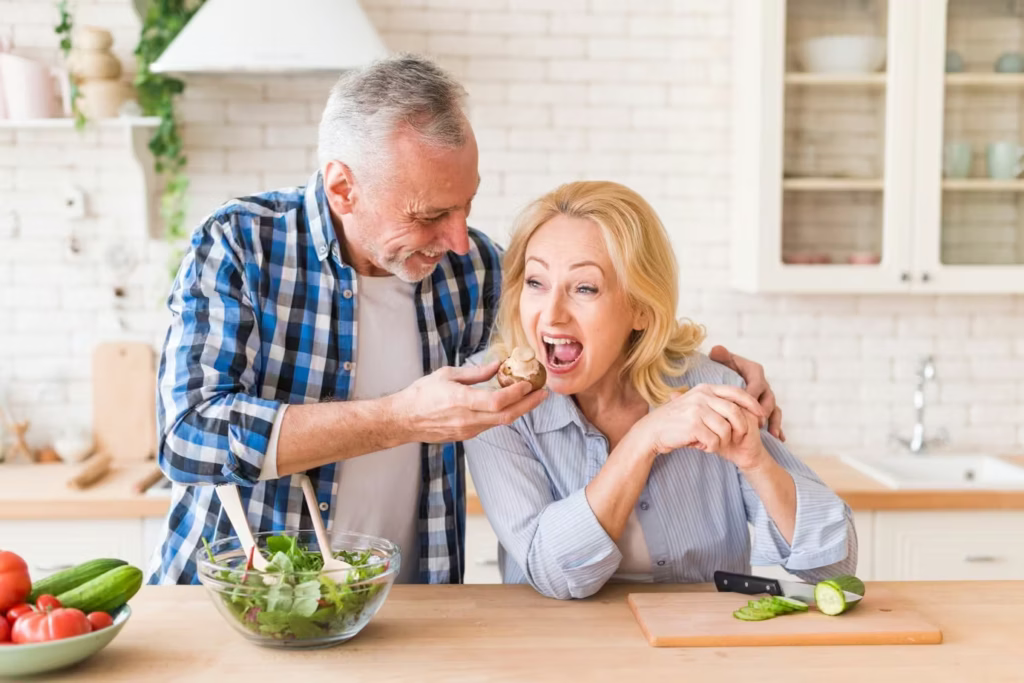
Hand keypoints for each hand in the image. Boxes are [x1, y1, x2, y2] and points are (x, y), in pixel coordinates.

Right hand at [391, 361, 547, 443]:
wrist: (403, 420)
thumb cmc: (421, 394)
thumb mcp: (447, 375)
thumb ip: (475, 373)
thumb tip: (498, 365)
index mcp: (461, 400)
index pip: (497, 401)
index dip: (517, 394)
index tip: (530, 384)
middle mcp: (467, 419)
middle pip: (506, 416)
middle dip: (528, 405)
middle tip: (543, 394)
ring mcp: (467, 430)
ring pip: (500, 422)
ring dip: (518, 410)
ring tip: (531, 397)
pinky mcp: (466, 435)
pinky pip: (490, 425)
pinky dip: (503, 415)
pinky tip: (510, 405)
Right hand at [638, 384, 767, 469]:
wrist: (651, 431)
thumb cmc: (675, 421)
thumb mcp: (694, 403)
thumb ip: (713, 401)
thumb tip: (740, 404)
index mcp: (705, 388)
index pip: (736, 393)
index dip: (752, 404)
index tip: (761, 416)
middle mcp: (702, 396)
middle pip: (735, 412)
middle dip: (742, 427)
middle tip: (740, 438)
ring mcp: (697, 410)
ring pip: (726, 429)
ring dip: (722, 441)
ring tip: (711, 443)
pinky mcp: (693, 425)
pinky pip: (714, 440)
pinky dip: (711, 447)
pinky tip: (702, 447)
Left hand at [709, 345, 784, 441]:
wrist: (727, 379)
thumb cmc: (724, 369)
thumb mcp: (722, 361)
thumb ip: (720, 356)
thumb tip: (716, 349)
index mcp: (754, 372)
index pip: (756, 382)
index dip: (752, 393)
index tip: (745, 404)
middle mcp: (763, 385)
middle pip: (768, 398)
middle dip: (763, 411)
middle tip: (758, 423)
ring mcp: (767, 398)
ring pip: (774, 410)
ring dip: (773, 422)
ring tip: (771, 434)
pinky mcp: (768, 409)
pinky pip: (776, 419)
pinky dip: (778, 428)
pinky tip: (780, 439)